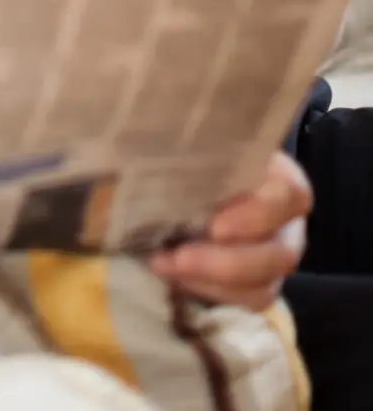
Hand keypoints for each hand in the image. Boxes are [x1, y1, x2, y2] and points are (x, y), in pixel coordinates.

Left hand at [150, 151, 310, 310]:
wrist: (184, 174)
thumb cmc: (190, 149)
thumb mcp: (192, 139)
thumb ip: (184, 136)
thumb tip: (148, 133)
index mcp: (279, 176)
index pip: (289, 194)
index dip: (258, 213)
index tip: (215, 226)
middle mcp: (284, 221)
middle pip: (278, 253)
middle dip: (226, 263)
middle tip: (179, 256)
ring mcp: (273, 257)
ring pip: (264, 286)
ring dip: (211, 282)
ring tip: (164, 265)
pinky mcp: (255, 284)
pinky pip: (244, 303)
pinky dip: (208, 293)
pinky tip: (171, 275)